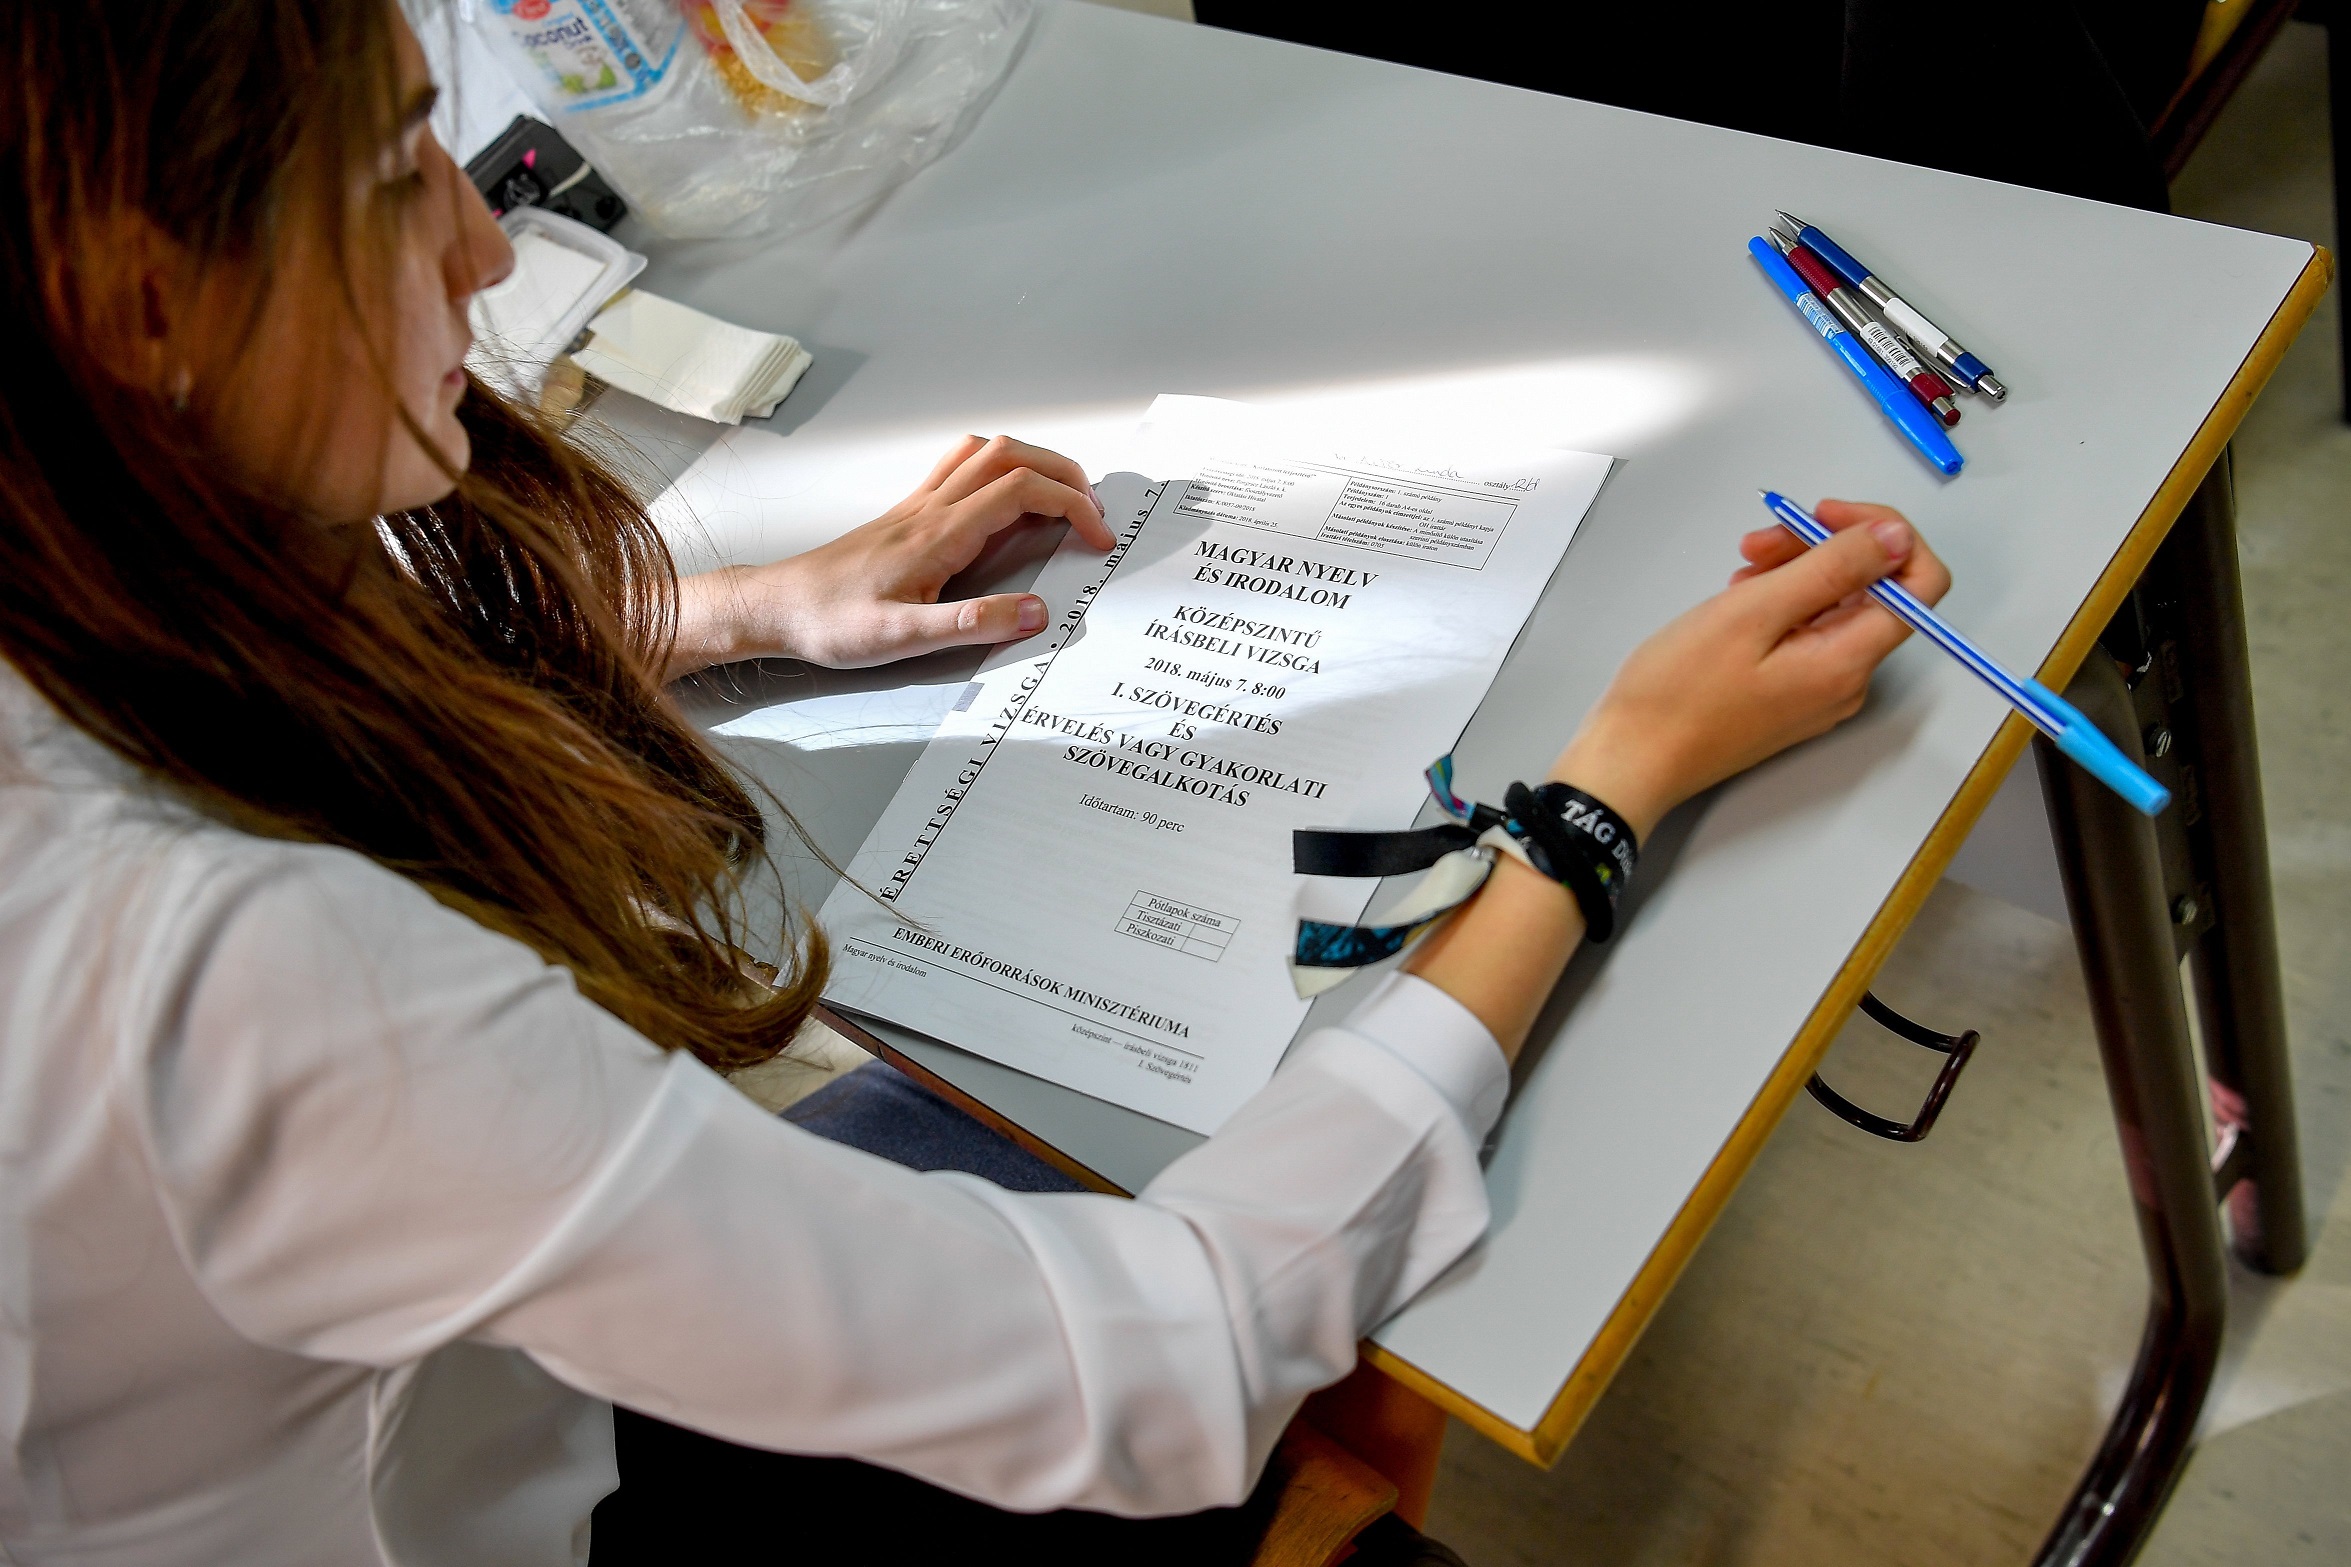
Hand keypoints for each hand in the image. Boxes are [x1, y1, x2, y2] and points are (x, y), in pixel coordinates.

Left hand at [665, 436, 1112, 678]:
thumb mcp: (902, 638)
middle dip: (1065, 474)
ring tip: (1061, 501)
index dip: (1072, 506)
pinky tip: (1005, 506)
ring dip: (1034, 465)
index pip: (1022, 490)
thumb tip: (1036, 613)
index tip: (1099, 538)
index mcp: (939, 532)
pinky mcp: (908, 515)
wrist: (776, 607)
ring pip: (987, 453)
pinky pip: (962, 470)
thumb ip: (970, 624)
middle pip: (1012, 455)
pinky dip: (999, 472)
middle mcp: (931, 507)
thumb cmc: (830, 623)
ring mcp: (918, 506)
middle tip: (1095, 512)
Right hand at [1549, 500, 1949, 838]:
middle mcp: (1848, 679)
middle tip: (1758, 544)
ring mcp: (1820, 690)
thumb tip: (1897, 538)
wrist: (1632, 758)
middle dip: (1823, 550)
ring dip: (1795, 574)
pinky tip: (1739, 600)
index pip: (1920, 583)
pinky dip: (1780, 604)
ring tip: (1740, 572)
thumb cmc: (1679, 692)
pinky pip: (1807, 634)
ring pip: (1834, 609)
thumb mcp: (1753, 612)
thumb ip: (1832, 569)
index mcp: (1848, 660)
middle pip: (1872, 591)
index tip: (1826, 517)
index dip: (1885, 535)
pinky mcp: (1791, 695)